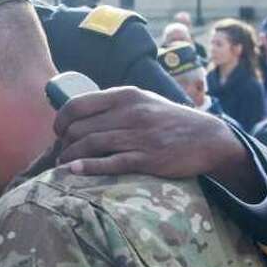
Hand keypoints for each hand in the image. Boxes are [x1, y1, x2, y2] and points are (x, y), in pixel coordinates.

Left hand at [54, 87, 264, 199]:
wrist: (208, 138)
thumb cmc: (168, 120)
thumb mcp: (142, 101)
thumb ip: (113, 105)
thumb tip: (78, 114)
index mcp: (125, 96)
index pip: (77, 105)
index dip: (61, 120)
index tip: (58, 132)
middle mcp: (130, 113)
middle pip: (79, 128)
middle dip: (63, 142)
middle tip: (60, 151)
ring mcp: (139, 136)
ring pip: (90, 145)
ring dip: (70, 156)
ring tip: (63, 163)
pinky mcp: (148, 159)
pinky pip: (110, 163)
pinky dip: (88, 167)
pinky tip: (74, 171)